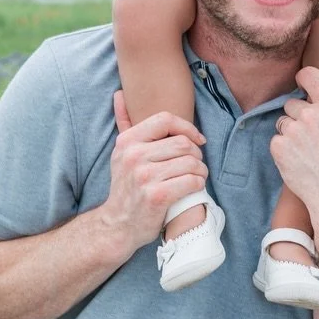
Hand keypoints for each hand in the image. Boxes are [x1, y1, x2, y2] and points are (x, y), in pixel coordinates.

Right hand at [100, 92, 206, 251]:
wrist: (118, 224)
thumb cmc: (127, 187)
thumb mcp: (121, 154)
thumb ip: (124, 124)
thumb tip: (119, 94)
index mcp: (127, 141)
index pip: (165, 119)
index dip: (187, 127)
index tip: (197, 139)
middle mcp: (133, 156)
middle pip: (183, 143)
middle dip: (196, 154)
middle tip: (195, 165)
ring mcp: (144, 176)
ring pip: (191, 162)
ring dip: (201, 171)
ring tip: (196, 177)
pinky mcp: (157, 196)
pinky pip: (192, 181)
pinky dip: (199, 184)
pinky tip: (193, 188)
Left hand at [271, 67, 318, 224]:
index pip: (309, 75)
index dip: (304, 78)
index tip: (304, 85)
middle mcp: (310, 115)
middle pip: (292, 103)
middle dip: (299, 115)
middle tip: (311, 133)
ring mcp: (293, 131)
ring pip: (283, 122)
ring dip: (291, 132)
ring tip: (306, 149)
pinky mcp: (279, 148)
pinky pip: (276, 140)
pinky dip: (284, 148)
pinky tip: (298, 159)